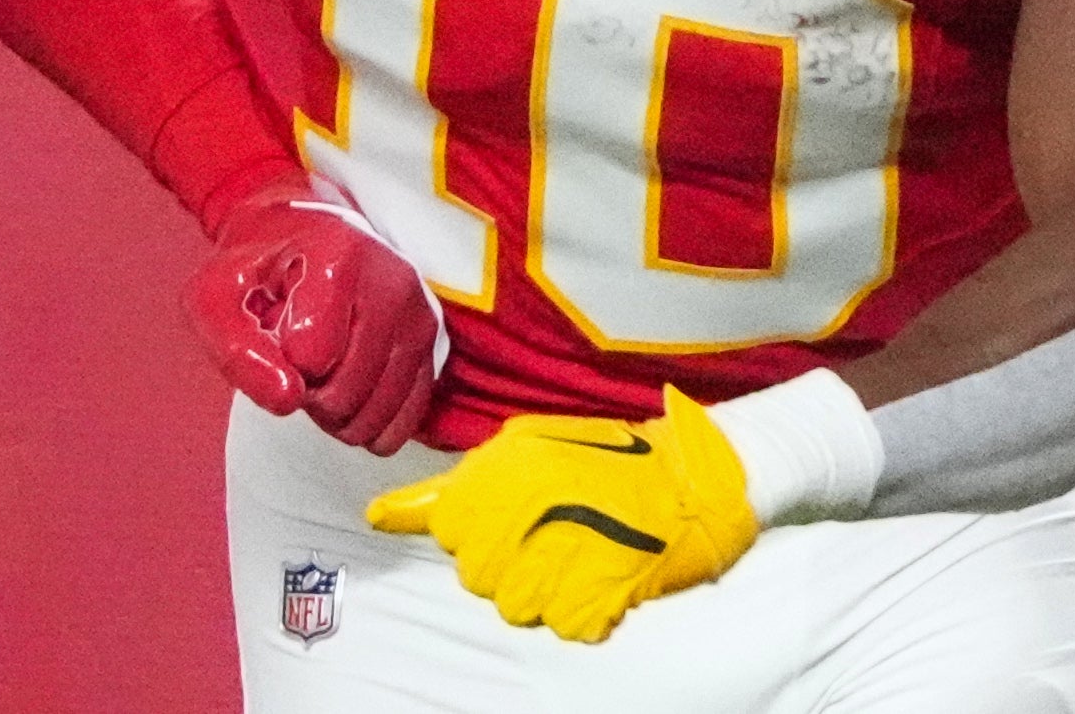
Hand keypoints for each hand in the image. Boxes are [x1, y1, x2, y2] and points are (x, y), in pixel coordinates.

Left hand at [186, 180, 440, 455]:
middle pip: (344, 394)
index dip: (278, 361)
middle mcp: (392, 280)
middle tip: (292, 357)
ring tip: (319, 371)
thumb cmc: (255, 268)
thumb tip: (288, 401)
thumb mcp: (215, 298)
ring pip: (374, 415)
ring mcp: (418, 312)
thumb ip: (238, 351)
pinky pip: (405, 421)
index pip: (310, 358)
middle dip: (307, 394)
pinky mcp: (429, 341)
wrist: (298, 234)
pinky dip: (369, 425)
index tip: (272, 329)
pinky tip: (348, 394)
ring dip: (335, 415)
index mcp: (339, 255)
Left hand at [366, 386, 761, 643]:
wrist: (695, 474)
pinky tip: (599, 581)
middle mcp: (528, 505)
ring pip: (514, 604)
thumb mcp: (525, 449)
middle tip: (546, 546)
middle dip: (504, 567)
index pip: (446, 528)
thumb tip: (378, 516)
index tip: (502, 528)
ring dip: (541, 592)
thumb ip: (449, 488)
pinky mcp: (602, 587)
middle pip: (476, 573)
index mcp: (506, 466)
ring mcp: (565, 548)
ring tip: (575, 562)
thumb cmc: (607, 460)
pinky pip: (563, 624)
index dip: (471, 536)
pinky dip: (580, 611)